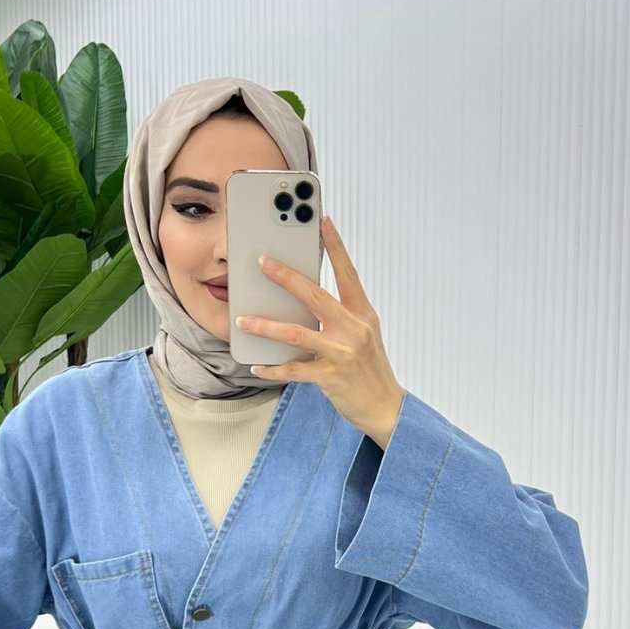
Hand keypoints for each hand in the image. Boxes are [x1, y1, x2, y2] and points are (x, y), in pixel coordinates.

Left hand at [234, 214, 405, 446]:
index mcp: (362, 314)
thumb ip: (340, 315)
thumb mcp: (363, 335)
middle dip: (286, 276)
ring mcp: (341, 353)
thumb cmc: (370, 369)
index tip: (322, 221)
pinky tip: (257, 366)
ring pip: (296, 333)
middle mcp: (353, 329)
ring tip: (244, 320)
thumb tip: (306, 298)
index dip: (335, 246)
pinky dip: (273, 368)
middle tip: (263, 262)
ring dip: (266, 326)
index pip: (347, 273)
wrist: (385, 407)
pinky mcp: (330, 377)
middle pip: (314, 295)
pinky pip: (293, 370)